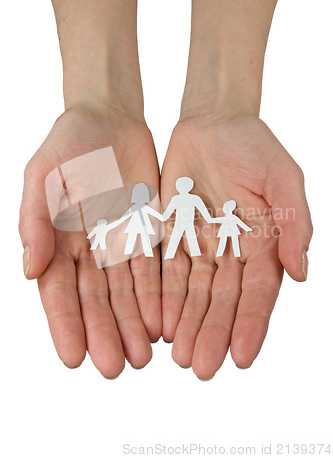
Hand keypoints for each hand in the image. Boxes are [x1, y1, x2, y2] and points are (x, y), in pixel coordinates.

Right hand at [19, 105, 160, 377]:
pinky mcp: (147, 233)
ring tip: (143, 356)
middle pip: (95, 301)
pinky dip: (157, 297)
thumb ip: (35, 220)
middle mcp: (87, 250)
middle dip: (104, 333)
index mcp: (57, 240)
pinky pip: (153, 269)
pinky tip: (164, 322)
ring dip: (133, 324)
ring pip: (126, 293)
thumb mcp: (43, 175)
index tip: (73, 357)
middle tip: (115, 368)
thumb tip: (29, 269)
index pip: (59, 291)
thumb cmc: (68, 143)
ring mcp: (118, 243)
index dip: (65, 324)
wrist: (109, 119)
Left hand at [161, 113, 311, 378]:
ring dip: (187, 323)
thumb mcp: (283, 177)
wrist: (212, 122)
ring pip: (193, 292)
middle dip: (213, 332)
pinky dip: (163, 296)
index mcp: (263, 242)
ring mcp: (202, 244)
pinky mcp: (173, 234)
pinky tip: (157, 322)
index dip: (250, 323)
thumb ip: (294, 224)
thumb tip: (301, 273)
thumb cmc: (253, 145)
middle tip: (203, 368)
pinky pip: (166, 269)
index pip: (257, 292)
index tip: (242, 356)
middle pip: (222, 299)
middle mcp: (233, 251)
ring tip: (180, 355)